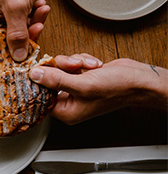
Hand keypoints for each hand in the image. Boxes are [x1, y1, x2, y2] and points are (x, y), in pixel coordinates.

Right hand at [0, 0, 52, 60]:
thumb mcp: (17, 8)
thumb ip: (17, 35)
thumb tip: (18, 56)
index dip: (6, 52)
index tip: (21, 55)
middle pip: (4, 38)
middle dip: (24, 34)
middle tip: (37, 28)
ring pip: (15, 29)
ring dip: (31, 23)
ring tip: (41, 11)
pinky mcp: (10, 4)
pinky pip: (21, 18)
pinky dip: (32, 15)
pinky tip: (39, 6)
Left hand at [29, 55, 166, 124]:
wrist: (139, 79)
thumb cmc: (117, 89)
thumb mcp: (83, 85)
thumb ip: (56, 80)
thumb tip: (34, 75)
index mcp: (66, 112)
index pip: (41, 96)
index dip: (40, 81)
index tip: (40, 68)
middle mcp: (69, 102)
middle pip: (49, 79)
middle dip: (63, 67)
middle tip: (75, 66)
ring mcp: (75, 89)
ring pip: (60, 68)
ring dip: (74, 62)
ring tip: (91, 66)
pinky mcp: (82, 77)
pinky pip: (71, 64)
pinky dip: (82, 61)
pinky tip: (95, 65)